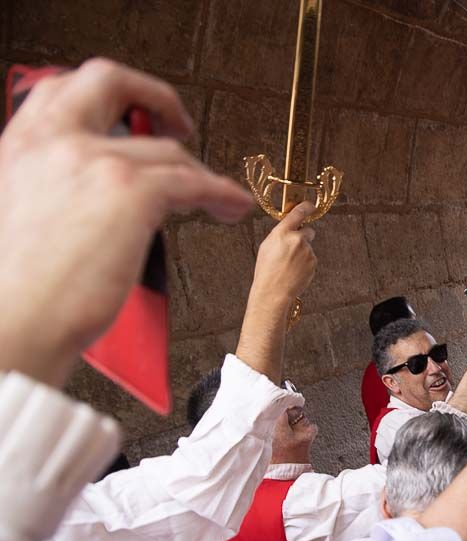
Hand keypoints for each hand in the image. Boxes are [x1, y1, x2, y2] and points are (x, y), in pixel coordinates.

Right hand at [0, 59, 252, 385]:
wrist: (16, 319)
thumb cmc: (23, 285)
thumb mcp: (28, 209)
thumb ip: (58, 182)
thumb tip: (101, 189)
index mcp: (24, 143)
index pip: (64, 88)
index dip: (107, 93)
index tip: (133, 112)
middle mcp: (55, 139)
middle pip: (111, 80)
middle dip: (155, 94)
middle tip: (181, 123)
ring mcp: (94, 160)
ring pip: (166, 149)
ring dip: (200, 171)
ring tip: (219, 196)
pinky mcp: (131, 191)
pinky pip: (193, 181)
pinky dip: (219, 192)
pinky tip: (231, 206)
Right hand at [250, 202, 316, 306]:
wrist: (274, 291)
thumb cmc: (266, 270)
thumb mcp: (267, 246)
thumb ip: (280, 235)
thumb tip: (290, 230)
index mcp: (281, 233)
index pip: (298, 213)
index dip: (306, 207)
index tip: (311, 206)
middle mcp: (297, 239)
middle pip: (309, 231)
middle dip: (304, 236)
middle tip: (294, 248)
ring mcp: (307, 251)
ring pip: (309, 247)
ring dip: (302, 253)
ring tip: (289, 265)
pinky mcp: (313, 262)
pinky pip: (311, 259)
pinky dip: (305, 263)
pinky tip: (295, 271)